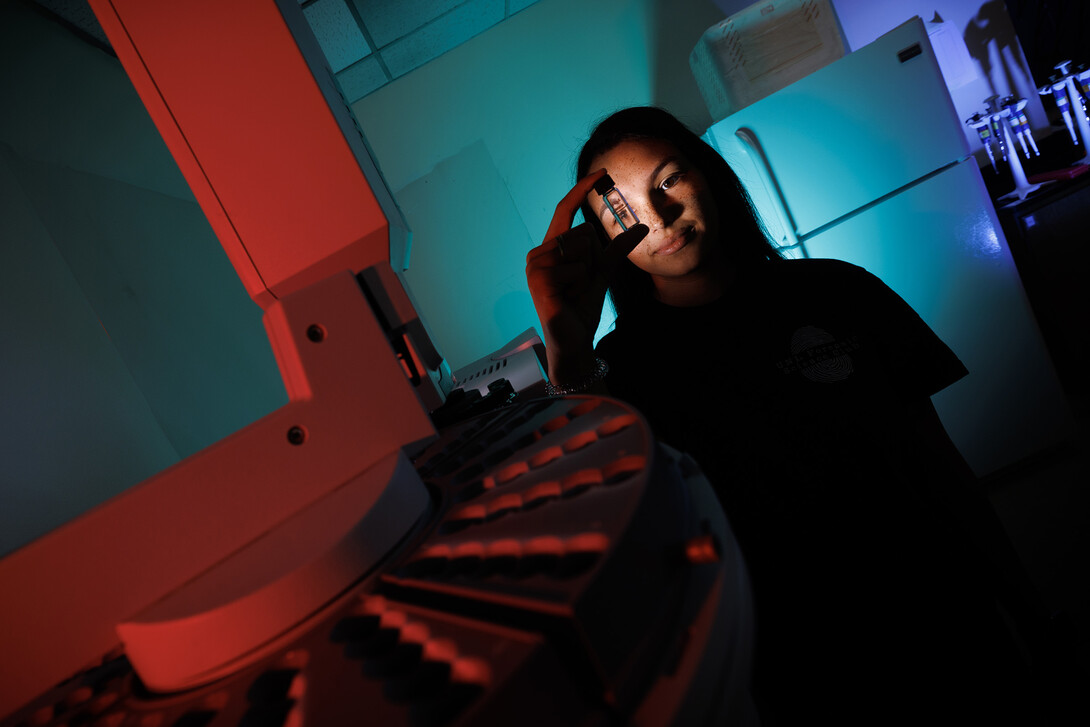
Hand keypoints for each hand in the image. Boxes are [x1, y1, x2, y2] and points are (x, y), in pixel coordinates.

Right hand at [525, 168, 647, 382]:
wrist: (573, 339)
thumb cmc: (582, 306)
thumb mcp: (602, 272)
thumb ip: (617, 249)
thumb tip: (641, 228)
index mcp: (551, 246)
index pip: (566, 210)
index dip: (583, 190)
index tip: (603, 172)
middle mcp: (539, 252)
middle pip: (582, 232)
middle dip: (592, 259)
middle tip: (581, 283)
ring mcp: (536, 265)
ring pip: (580, 249)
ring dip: (587, 273)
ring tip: (574, 291)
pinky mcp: (539, 280)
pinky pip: (576, 268)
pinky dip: (580, 285)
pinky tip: (568, 298)